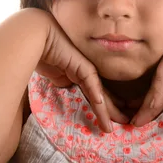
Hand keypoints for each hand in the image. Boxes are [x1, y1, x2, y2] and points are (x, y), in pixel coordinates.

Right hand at [37, 12, 128, 131]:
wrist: (38, 36)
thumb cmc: (41, 52)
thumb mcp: (53, 72)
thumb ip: (62, 80)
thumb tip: (67, 87)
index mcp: (78, 73)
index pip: (94, 92)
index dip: (103, 107)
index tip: (109, 120)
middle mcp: (85, 71)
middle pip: (102, 94)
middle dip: (113, 110)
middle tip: (124, 123)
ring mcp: (85, 68)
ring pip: (100, 93)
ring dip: (109, 110)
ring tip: (117, 125)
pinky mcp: (82, 66)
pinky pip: (91, 85)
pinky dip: (96, 97)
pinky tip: (103, 109)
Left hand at [130, 7, 162, 126]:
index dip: (156, 100)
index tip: (148, 112)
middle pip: (155, 88)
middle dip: (144, 105)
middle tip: (136, 120)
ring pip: (154, 92)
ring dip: (145, 109)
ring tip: (136, 123)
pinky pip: (158, 90)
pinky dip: (150, 105)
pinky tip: (143, 117)